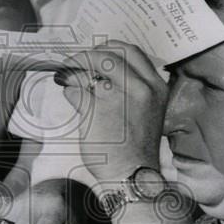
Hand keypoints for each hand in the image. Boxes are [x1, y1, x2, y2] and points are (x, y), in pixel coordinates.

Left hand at [55, 41, 165, 183]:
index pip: (131, 52)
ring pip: (89, 71)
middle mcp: (140, 88)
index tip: (97, 52)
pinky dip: (70, 92)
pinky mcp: (96, 110)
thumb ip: (132, 90)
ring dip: (74, 73)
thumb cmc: (137, 148)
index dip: (109, 48)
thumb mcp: (147, 112)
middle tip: (74, 62)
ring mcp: (118, 98)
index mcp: (156, 87)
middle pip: (108, 55)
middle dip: (86, 55)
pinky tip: (72, 99)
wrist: (133, 175)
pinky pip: (76, 91)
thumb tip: (102, 72)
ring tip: (67, 79)